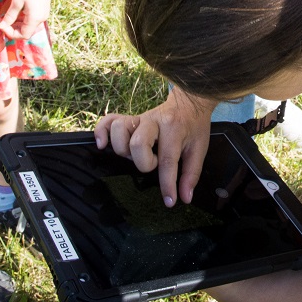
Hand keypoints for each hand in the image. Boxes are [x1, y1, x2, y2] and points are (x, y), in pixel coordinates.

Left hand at [0, 0, 51, 38]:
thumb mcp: (17, 1)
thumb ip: (10, 16)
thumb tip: (2, 26)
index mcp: (35, 18)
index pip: (23, 35)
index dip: (10, 33)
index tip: (0, 24)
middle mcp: (41, 18)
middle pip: (26, 31)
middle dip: (12, 28)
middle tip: (0, 20)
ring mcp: (43, 13)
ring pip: (29, 25)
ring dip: (16, 23)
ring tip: (6, 16)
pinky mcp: (42, 8)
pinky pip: (32, 18)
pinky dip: (22, 18)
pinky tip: (15, 11)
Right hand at [94, 87, 216, 206]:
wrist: (189, 101)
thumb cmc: (194, 125)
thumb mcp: (200, 148)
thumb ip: (191, 174)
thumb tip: (184, 197)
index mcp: (174, 128)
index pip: (167, 160)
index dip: (167, 184)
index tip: (169, 200)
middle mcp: (154, 121)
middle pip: (137, 144)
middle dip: (144, 162)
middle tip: (154, 163)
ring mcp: (139, 118)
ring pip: (119, 131)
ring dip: (124, 149)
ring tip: (136, 155)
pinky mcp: (130, 118)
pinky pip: (108, 121)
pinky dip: (101, 132)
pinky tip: (102, 145)